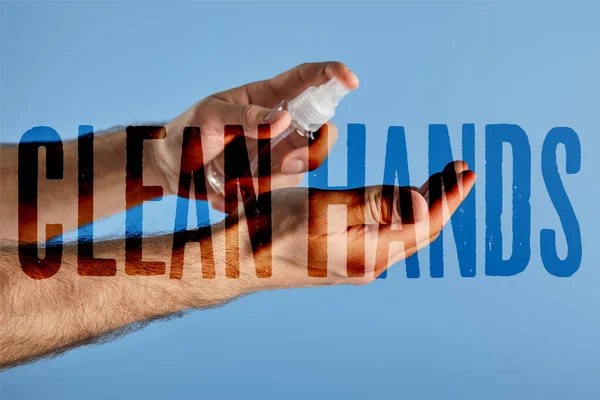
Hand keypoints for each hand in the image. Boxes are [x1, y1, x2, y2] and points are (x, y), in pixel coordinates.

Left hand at [152, 62, 358, 210]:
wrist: (169, 171)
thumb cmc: (185, 134)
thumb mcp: (209, 118)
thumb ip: (244, 116)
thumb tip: (286, 119)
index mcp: (264, 98)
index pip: (304, 80)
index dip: (331, 76)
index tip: (351, 81)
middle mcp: (278, 126)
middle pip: (319, 130)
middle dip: (314, 148)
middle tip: (286, 162)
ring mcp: (276, 154)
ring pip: (304, 164)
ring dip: (278, 176)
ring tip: (239, 181)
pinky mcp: (269, 180)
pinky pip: (282, 188)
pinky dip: (257, 193)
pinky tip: (228, 191)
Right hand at [219, 161, 475, 291]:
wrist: (239, 258)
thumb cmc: (272, 228)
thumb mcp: (323, 207)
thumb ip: (375, 204)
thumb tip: (424, 203)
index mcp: (370, 253)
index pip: (426, 223)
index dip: (450, 197)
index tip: (466, 172)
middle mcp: (370, 264)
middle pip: (421, 229)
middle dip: (443, 199)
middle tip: (457, 170)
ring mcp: (358, 265)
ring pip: (404, 233)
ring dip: (424, 205)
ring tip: (437, 181)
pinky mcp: (345, 260)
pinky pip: (387, 237)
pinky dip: (402, 214)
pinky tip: (399, 202)